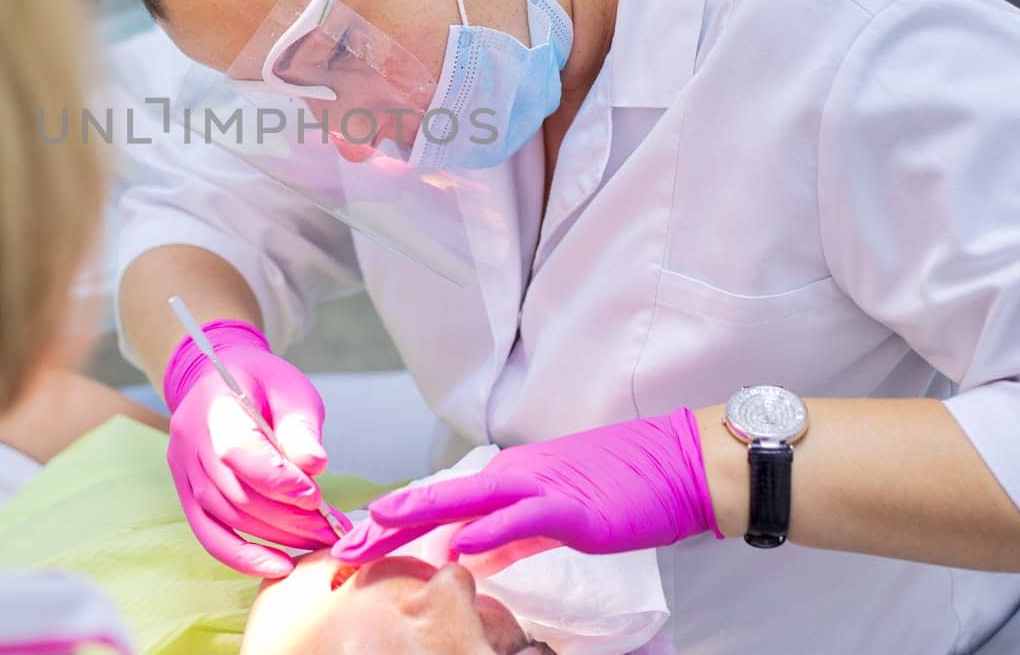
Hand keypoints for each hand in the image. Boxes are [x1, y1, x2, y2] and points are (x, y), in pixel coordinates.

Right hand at [164, 321, 347, 576]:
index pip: (237, 449)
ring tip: (314, 541)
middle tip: (328, 530)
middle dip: (287, 517)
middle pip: (235, 491)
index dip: (276, 479)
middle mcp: (190, 438)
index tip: (315, 496)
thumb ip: (301, 428)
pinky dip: (241, 556)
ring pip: (225, 515)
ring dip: (273, 537)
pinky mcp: (184, 491)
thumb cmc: (261, 383)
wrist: (218, 378)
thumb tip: (314, 466)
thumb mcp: (291, 390)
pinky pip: (208, 533)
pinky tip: (275, 565)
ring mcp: (182, 467)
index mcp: (216, 403)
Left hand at [333, 408, 720, 565]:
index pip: (438, 504)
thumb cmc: (622, 489)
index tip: (352, 548)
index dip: (393, 527)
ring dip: (418, 515)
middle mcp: (514, 476)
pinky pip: (524, 517)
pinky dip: (489, 529)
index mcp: (508, 480)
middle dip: (386, 527)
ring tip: (375, 530)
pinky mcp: (573, 508)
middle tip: (340, 548)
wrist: (678, 465)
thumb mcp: (554, 516)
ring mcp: (542, 488)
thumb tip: (470, 554)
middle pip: (437, 500)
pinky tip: (459, 543)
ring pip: (468, 499)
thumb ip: (511, 535)